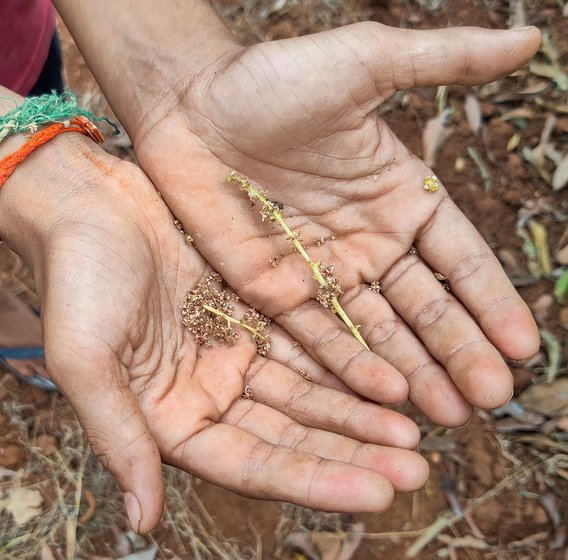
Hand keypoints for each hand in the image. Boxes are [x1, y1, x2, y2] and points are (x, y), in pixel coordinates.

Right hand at [0, 132, 426, 532]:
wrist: (91, 203)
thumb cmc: (76, 277)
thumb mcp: (85, 359)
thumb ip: (118, 437)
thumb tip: (141, 523)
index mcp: (173, 418)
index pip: (253, 464)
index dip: (314, 480)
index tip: (377, 494)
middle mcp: (213, 392)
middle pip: (294, 434)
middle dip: (354, 452)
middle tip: (416, 468)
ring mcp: (239, 352)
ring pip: (311, 391)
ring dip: (361, 411)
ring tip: (415, 429)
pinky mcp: (257, 311)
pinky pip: (310, 341)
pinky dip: (347, 360)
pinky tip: (390, 376)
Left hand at [134, 23, 540, 427]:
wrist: (190, 106)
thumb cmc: (272, 80)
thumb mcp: (363, 62)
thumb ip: (443, 59)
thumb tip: (529, 38)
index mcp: (399, 197)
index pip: (458, 260)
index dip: (490, 302)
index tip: (522, 346)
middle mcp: (367, 242)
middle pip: (424, 308)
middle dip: (459, 352)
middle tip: (491, 398)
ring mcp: (322, 272)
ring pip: (378, 333)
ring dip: (414, 373)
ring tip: (448, 414)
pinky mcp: (276, 291)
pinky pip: (320, 335)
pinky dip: (352, 367)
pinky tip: (384, 399)